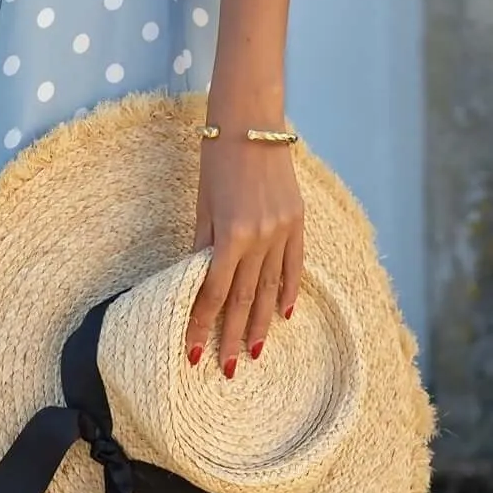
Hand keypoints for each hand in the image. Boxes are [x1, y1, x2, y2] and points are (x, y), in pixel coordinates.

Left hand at [185, 134, 303, 374]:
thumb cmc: (217, 158)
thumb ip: (203, 245)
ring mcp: (283, 230)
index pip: (214, 292)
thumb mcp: (202, 204)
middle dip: (232, 336)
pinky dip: (289, 291)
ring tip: (253, 354)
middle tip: (226, 369)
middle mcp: (261, 237)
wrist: (252, 122)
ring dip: (260, 324)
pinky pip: (294, 265)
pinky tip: (283, 315)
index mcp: (231, 234)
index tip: (194, 351)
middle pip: (243, 298)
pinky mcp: (298, 220)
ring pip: (270, 288)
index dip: (203, 324)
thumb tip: (197, 281)